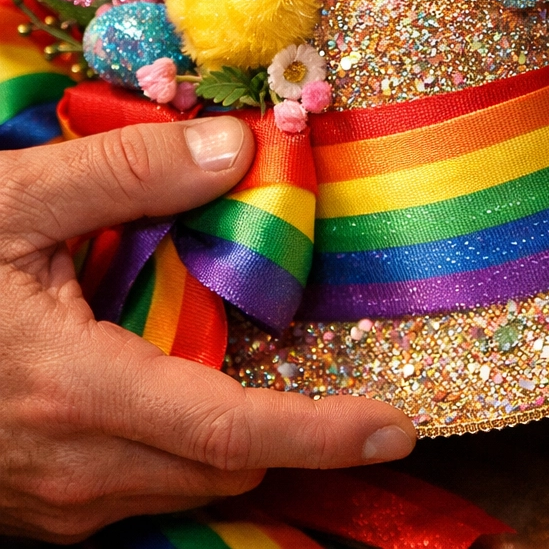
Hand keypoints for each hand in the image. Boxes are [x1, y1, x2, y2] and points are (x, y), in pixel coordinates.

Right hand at [0, 116, 415, 542]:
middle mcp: (69, 468)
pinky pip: (138, 490)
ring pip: (185, 483)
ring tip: (246, 366)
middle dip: (291, 429)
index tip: (398, 429)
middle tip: (330, 374)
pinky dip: (181, 446)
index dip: (324, 434)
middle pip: (223, 466)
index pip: (230, 433)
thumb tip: (238, 150)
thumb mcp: (12, 202)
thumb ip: (127, 171)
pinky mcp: (33, 510)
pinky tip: (167, 381)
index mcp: (72, 392)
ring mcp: (48, 503)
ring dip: (234, 435)